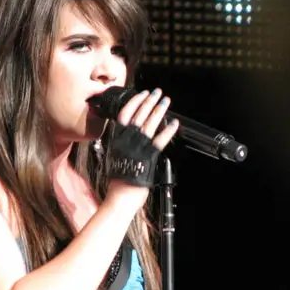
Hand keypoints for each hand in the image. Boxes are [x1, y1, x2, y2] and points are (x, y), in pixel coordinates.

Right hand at [105, 88, 178, 204]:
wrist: (120, 197)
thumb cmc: (119, 182)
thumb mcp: (115, 158)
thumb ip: (122, 146)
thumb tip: (127, 138)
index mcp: (117, 140)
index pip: (124, 115)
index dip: (134, 103)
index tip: (141, 94)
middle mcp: (126, 141)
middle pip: (138, 116)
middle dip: (149, 101)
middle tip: (157, 92)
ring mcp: (137, 148)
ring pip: (149, 124)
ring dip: (158, 110)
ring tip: (165, 101)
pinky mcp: (148, 157)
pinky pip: (160, 140)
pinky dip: (167, 130)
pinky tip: (174, 123)